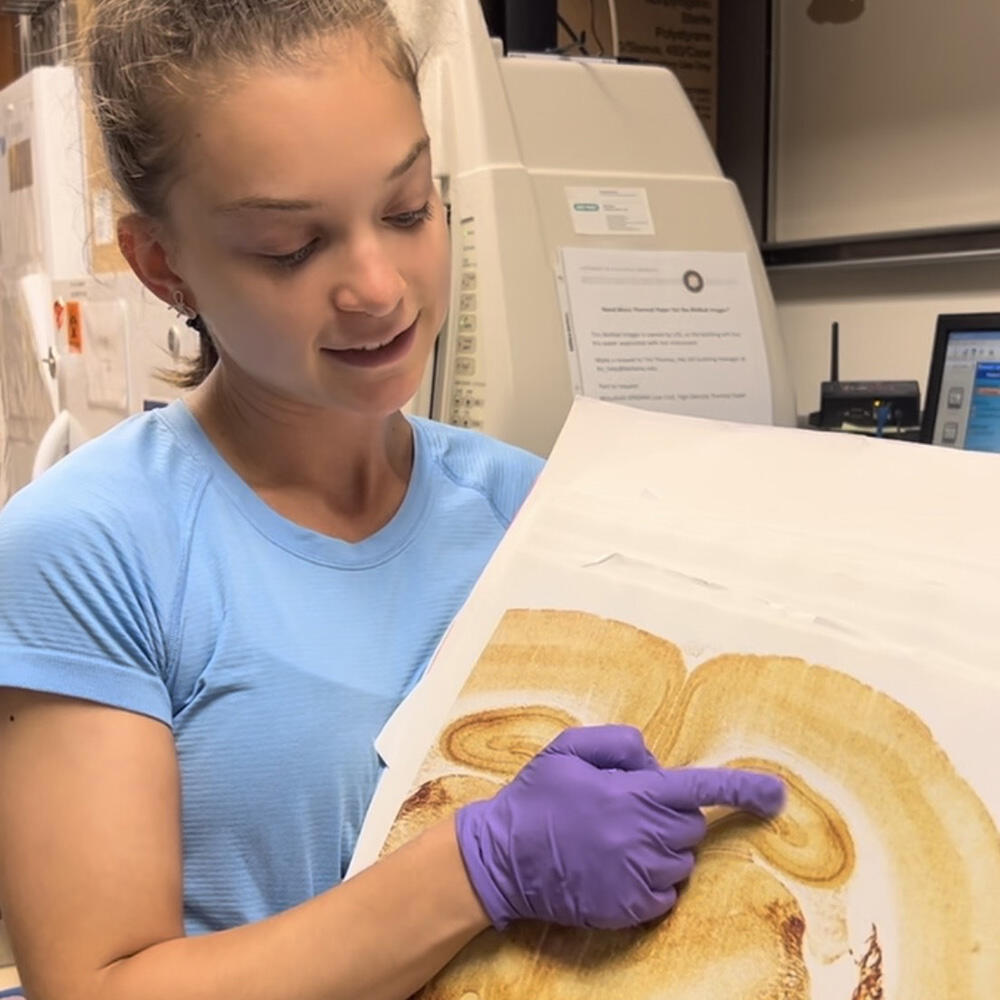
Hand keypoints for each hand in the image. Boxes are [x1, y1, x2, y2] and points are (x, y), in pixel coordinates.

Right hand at [455, 725, 784, 929]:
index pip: (700, 789)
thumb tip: (656, 761)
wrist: (501, 859)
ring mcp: (637, 878)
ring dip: (660, 847)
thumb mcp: (569, 749)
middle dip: (669, 813)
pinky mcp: (630, 909)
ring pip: (681, 861)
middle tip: (624, 807)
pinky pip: (667, 894)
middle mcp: (642, 838)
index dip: (743, 790)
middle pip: (690, 826)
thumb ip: (620, 743)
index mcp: (631, 795)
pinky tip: (613, 867)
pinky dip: (651, 879)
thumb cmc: (535, 798)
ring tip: (612, 839)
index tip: (775, 794)